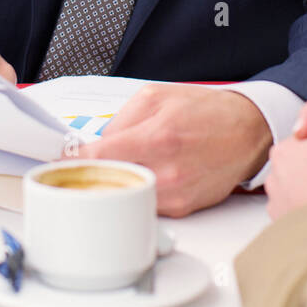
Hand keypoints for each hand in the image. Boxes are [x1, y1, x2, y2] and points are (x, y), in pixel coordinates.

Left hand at [66, 83, 271, 217]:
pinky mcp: (183, 209)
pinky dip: (136, 191)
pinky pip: (145, 204)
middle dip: (90, 172)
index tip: (58, 160)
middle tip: (82, 164)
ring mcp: (175, 195)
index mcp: (155, 137)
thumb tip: (94, 144)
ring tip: (115, 167)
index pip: (97, 157)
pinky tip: (142, 176)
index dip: (72, 159)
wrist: (248, 131)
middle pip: (106, 181)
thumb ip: (119, 120)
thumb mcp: (155, 97)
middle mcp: (165, 170)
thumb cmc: (205, 110)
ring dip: (113, 184)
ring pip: (123, 195)